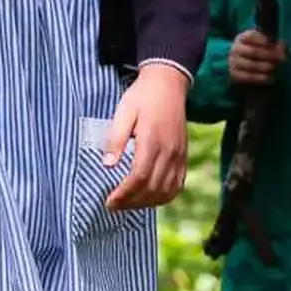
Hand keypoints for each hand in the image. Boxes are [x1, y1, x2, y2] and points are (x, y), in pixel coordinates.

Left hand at [103, 65, 188, 210]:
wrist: (168, 84)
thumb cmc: (141, 97)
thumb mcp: (123, 112)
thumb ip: (116, 139)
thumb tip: (107, 165)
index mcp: (152, 141)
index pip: (138, 177)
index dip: (124, 194)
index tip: (109, 201)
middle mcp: (169, 152)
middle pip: (152, 189)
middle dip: (132, 202)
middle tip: (113, 206)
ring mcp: (179, 155)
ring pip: (166, 191)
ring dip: (147, 203)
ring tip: (128, 204)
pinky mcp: (183, 156)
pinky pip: (177, 184)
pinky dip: (164, 196)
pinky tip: (148, 197)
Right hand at [228, 29, 286, 88]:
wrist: (246, 66)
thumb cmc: (260, 51)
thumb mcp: (268, 45)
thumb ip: (276, 44)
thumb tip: (282, 46)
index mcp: (243, 37)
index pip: (250, 36)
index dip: (261, 39)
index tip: (271, 43)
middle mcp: (236, 48)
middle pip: (253, 51)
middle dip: (269, 55)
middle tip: (282, 59)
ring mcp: (233, 61)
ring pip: (251, 65)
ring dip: (265, 67)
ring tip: (275, 68)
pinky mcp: (234, 74)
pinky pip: (248, 76)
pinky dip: (261, 78)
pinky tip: (270, 78)